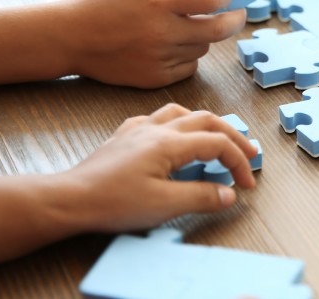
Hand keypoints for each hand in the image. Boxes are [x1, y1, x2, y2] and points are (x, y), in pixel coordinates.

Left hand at [62, 103, 257, 231]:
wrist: (69, 199)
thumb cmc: (111, 202)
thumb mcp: (163, 206)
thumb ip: (200, 197)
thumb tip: (228, 193)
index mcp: (169, 143)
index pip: (217, 144)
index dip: (238, 161)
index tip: (245, 183)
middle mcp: (156, 129)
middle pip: (206, 121)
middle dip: (232, 135)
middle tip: (249, 152)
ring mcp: (138, 130)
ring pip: (181, 112)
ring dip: (205, 123)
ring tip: (216, 137)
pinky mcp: (123, 137)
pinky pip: (154, 118)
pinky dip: (174, 123)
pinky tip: (171, 134)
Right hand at [65, 0, 245, 87]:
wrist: (71, 38)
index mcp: (159, 0)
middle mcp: (163, 32)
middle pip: (219, 30)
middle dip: (234, 20)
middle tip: (238, 14)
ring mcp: (160, 57)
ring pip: (203, 47)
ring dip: (205, 36)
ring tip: (189, 24)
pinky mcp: (156, 77)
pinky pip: (190, 67)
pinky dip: (189, 55)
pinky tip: (174, 43)